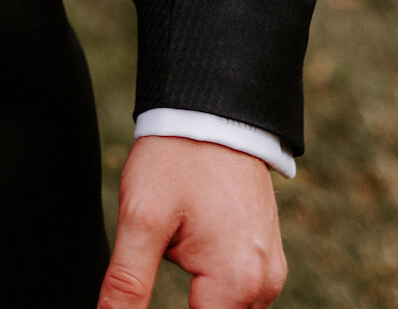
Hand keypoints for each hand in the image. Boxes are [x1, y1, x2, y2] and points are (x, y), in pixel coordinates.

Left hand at [98, 138, 286, 308]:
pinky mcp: (265, 253)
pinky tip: (191, 237)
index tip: (148, 277)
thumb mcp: (142, 217)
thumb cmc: (177, 157)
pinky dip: (212, 278)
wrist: (212, 108)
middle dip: (185, 301)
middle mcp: (264, 284)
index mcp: (237, 282)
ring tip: (175, 237)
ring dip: (199, 293)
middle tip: (162, 249)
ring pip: (226, 306)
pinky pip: (237, 285)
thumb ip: (128, 281)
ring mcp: (269, 268)